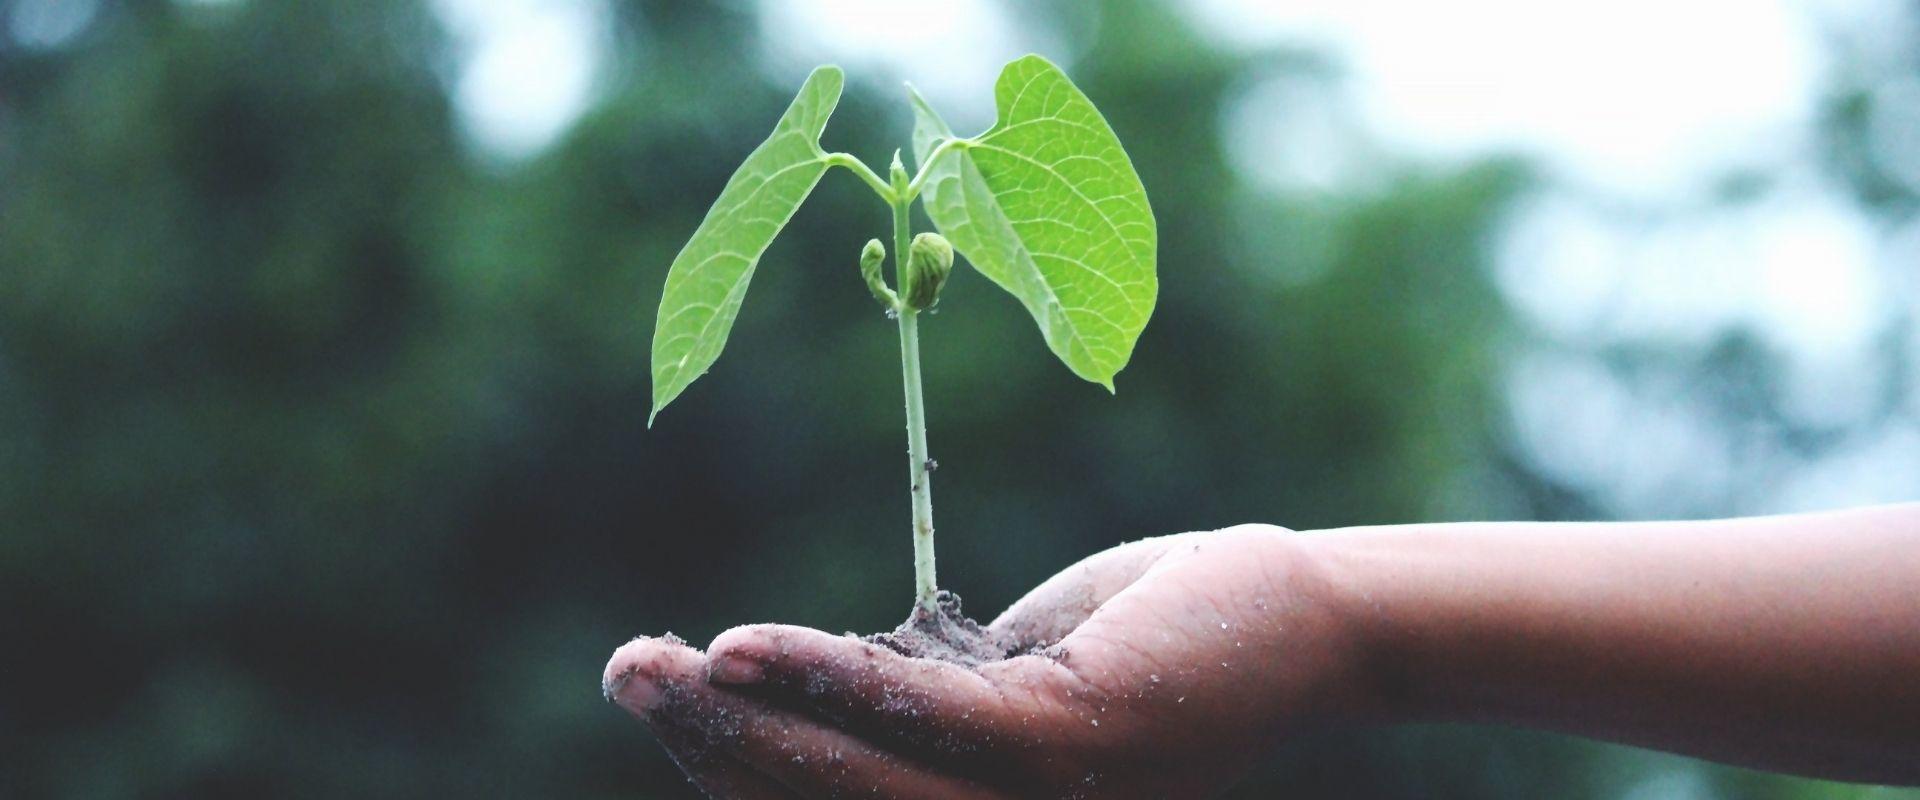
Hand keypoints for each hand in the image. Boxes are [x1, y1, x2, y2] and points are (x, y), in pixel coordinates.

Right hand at [604, 525, 1378, 797]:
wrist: (1309, 617)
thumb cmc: (1163, 639)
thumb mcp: (1018, 676)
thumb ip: (927, 699)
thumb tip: (818, 684)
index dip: (737, 767)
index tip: (666, 697)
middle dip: (710, 748)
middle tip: (624, 671)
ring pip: (857, 781)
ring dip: (740, 722)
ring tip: (652, 663)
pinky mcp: (1074, 743)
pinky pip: (923, 721)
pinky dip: (824, 685)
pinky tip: (743, 650)